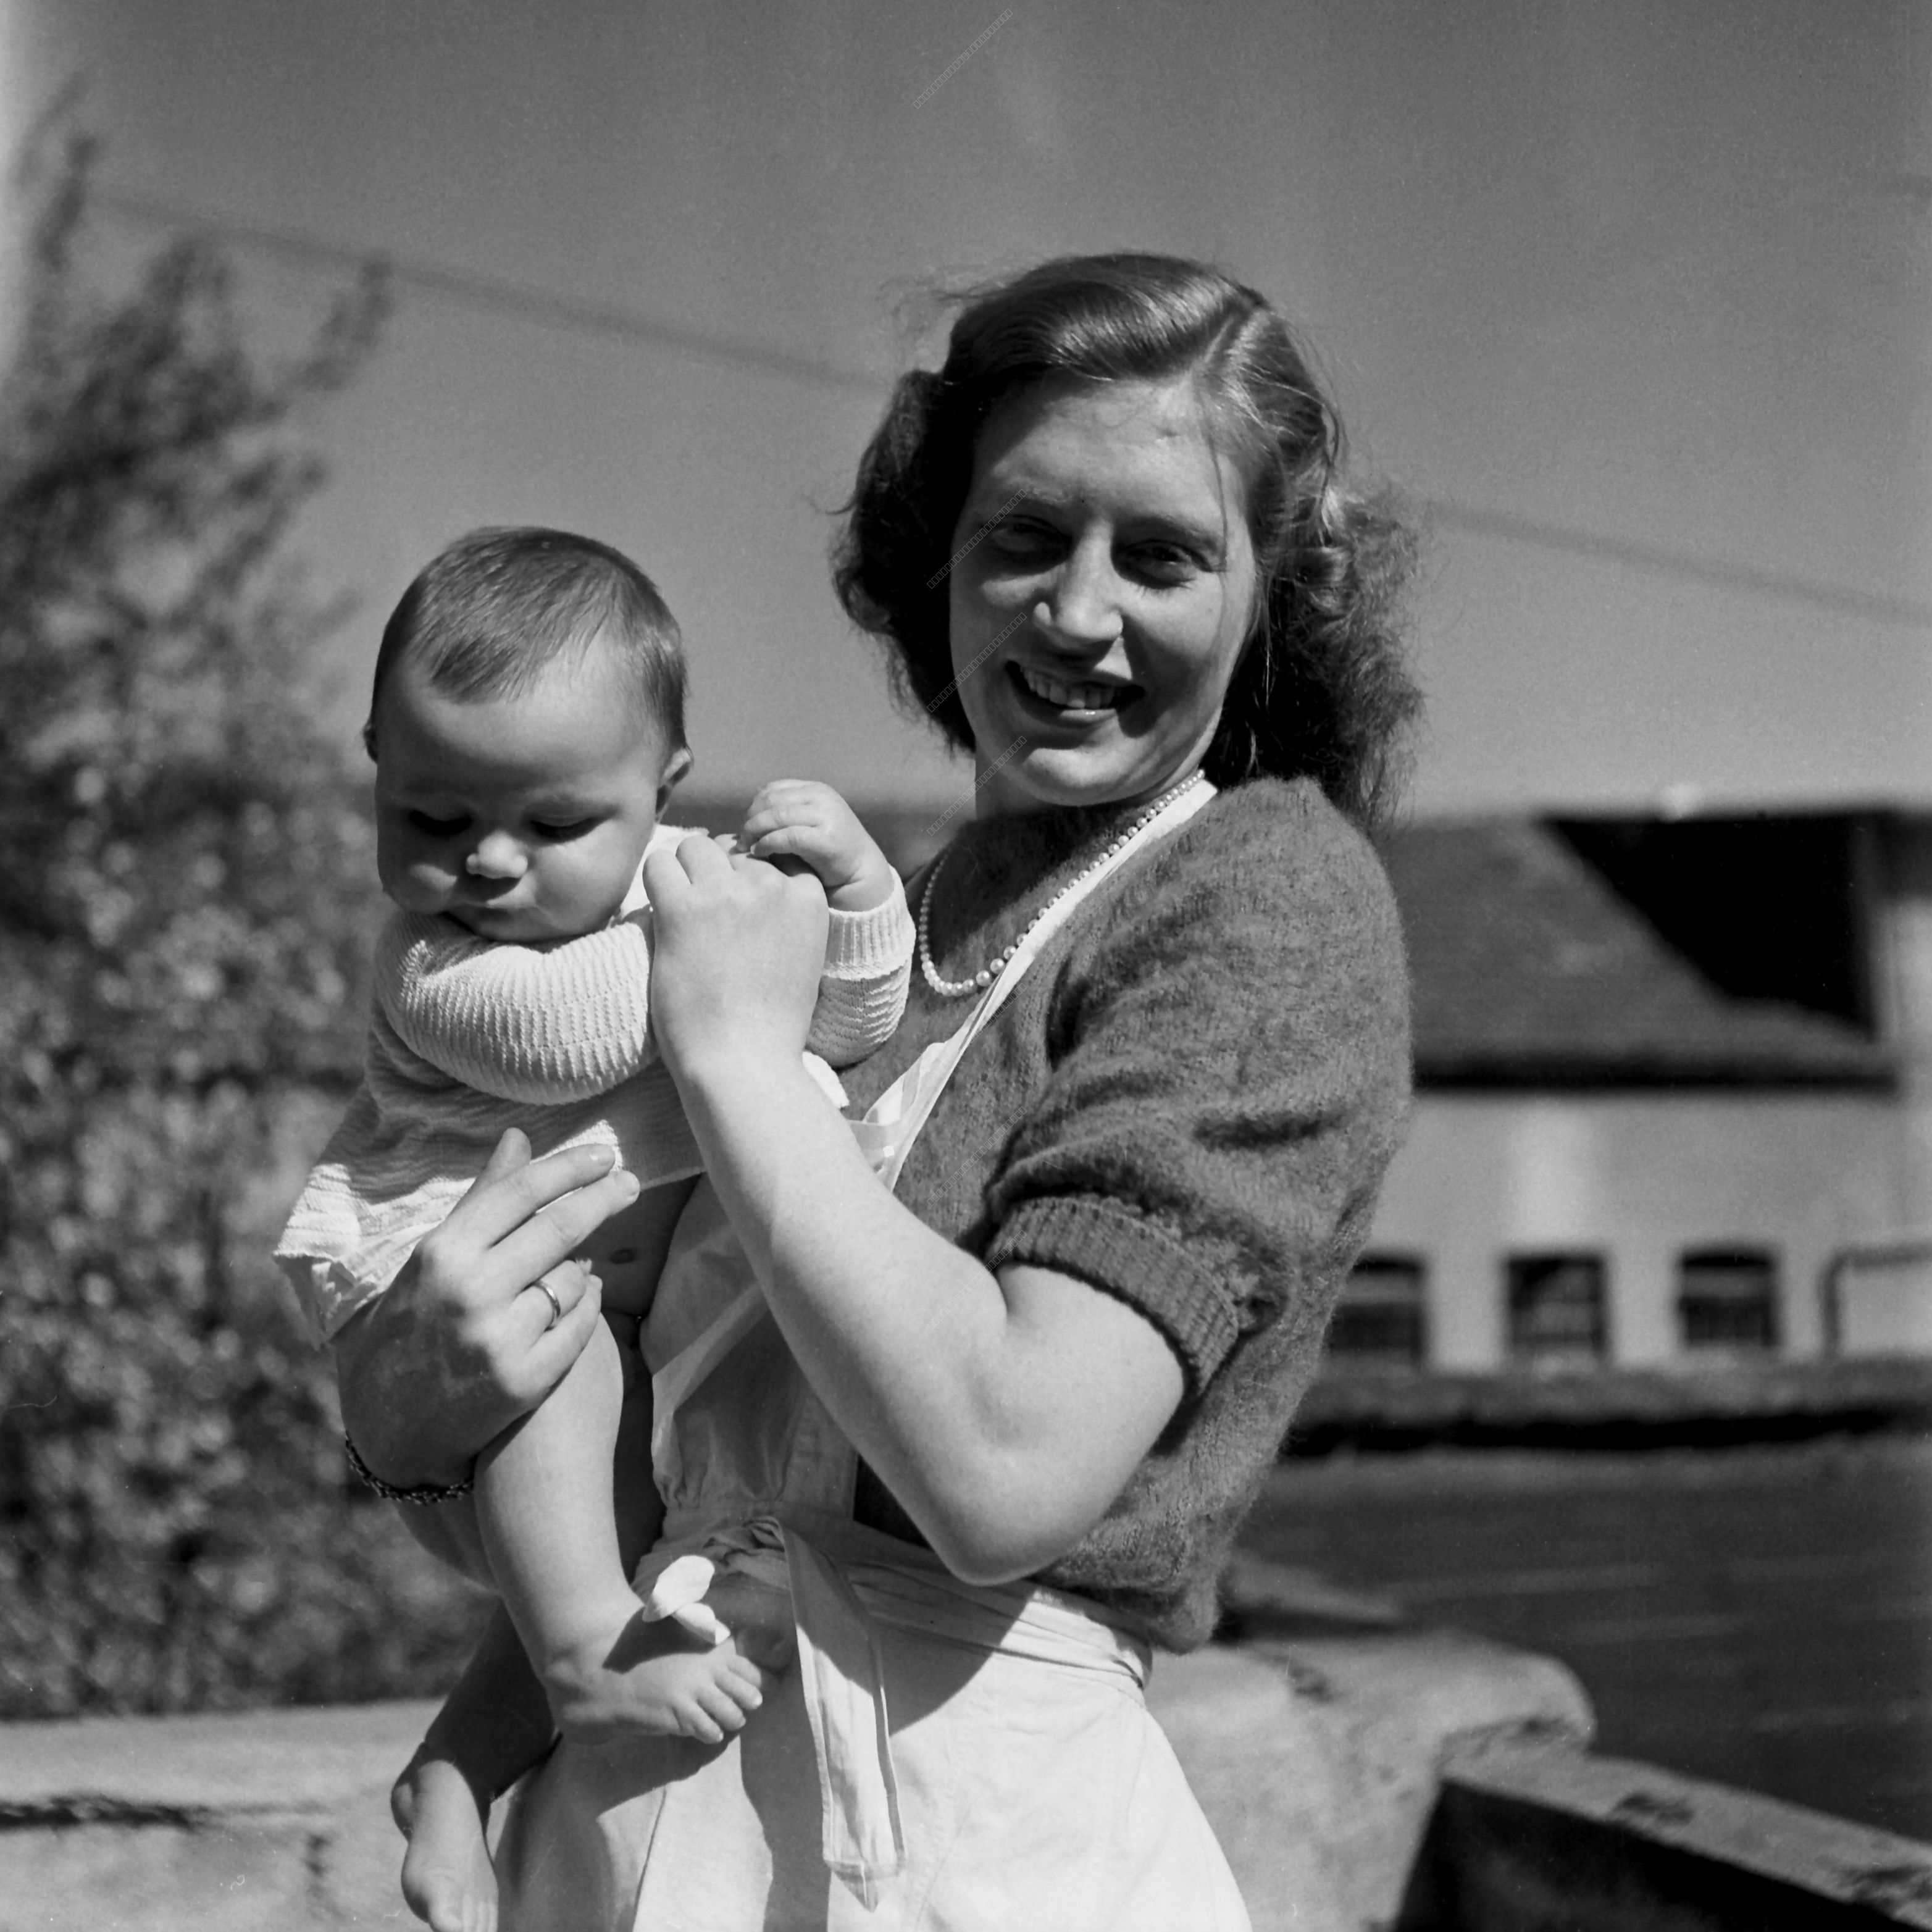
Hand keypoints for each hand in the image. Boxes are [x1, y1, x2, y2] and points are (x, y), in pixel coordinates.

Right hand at [333, 1130, 641, 1487]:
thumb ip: (483, 1199)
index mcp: (443, 1252)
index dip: (571, 1168)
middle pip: (560, 1229)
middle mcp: (471, 1291)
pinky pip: (581, 1326)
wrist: (389, 1423)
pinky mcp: (525, 1380)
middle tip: (630, 1184)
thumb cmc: (412, 1325)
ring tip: (571, 1267)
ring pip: (573, 1279)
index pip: (522, 1192)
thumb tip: (519, 1138)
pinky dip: (587, 1306)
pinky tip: (582, 1299)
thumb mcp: (434, 1258)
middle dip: (604, 1199)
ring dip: (581, 1268)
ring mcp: (499, 1338)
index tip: (605, 1156)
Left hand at [643, 833, 828, 1081]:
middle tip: (703, 921)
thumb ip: (782, 917)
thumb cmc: (769, 1026)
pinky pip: (657, 865)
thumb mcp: (799, 959)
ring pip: (693, 848)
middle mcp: (771, 887)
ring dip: (682, 875)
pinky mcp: (683, 909)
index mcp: (808, 899)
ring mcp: (727, 895)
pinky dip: (654, 884)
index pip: (771, 859)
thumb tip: (744, 881)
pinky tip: (660, 917)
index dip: (747, 883)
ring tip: (680, 917)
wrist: (743, 1064)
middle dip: (714, 877)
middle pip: (731, 852)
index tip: (736, 917)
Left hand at [735, 780, 894, 911]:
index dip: (753, 808)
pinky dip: (768, 843)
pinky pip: (788, 836)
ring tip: (747, 848)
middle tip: (740, 841)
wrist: (861, 872)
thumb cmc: (826, 852)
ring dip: (755, 832)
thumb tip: (745, 821)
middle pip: (771, 801)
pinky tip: (760, 852)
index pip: (772, 790)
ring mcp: (827, 816)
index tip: (745, 828)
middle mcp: (822, 797)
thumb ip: (783, 817)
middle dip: (751, 820)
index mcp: (815, 790)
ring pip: (777, 816)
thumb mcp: (806, 824)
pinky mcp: (828, 840)